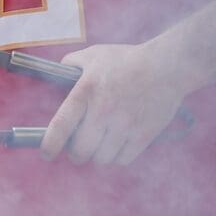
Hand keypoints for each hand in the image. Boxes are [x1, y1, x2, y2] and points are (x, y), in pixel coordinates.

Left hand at [39, 42, 189, 166]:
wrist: (169, 65)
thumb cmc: (127, 60)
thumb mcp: (94, 55)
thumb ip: (70, 65)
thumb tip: (55, 75)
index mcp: (86, 90)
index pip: (61, 125)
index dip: (50, 144)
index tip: (46, 154)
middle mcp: (104, 110)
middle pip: (81, 150)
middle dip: (77, 153)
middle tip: (79, 149)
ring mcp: (125, 124)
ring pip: (102, 159)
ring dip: (98, 156)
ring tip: (101, 145)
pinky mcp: (144, 134)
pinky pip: (123, 160)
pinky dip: (118, 157)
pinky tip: (118, 145)